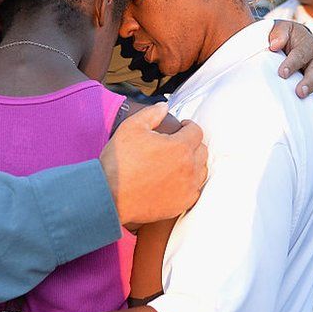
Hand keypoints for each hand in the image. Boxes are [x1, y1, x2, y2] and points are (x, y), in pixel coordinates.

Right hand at [100, 102, 207, 225]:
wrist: (110, 195)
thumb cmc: (119, 162)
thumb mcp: (131, 128)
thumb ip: (151, 114)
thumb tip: (164, 106)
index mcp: (180, 147)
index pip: (196, 131)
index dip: (188, 126)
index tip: (182, 127)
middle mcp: (189, 168)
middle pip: (202, 150)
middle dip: (192, 143)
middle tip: (179, 143)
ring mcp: (187, 188)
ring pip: (202, 171)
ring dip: (194, 163)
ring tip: (178, 161)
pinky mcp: (182, 204)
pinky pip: (195, 190)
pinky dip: (189, 183)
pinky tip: (176, 180)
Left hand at [268, 20, 312, 120]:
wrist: (296, 40)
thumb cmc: (286, 37)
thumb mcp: (281, 29)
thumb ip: (278, 34)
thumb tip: (274, 45)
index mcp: (307, 46)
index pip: (300, 54)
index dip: (291, 64)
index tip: (282, 74)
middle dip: (309, 82)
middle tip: (300, 93)